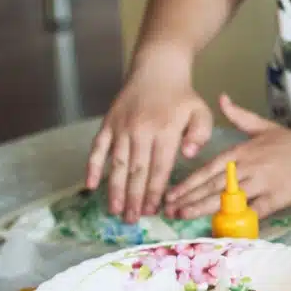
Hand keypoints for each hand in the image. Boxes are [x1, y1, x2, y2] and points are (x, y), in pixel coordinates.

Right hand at [85, 65, 212, 222]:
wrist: (157, 69)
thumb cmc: (182, 96)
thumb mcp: (201, 112)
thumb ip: (200, 134)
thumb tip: (189, 155)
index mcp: (166, 131)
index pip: (160, 167)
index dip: (155, 191)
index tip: (153, 211)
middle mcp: (141, 131)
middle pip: (137, 171)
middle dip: (134, 198)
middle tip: (132, 220)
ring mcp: (122, 128)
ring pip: (117, 164)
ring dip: (115, 189)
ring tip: (114, 210)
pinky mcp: (108, 124)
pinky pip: (97, 148)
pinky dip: (92, 166)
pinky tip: (90, 185)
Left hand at [163, 95, 290, 219]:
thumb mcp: (263, 126)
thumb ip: (239, 116)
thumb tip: (221, 98)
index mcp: (244, 151)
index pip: (209, 169)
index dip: (188, 182)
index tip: (171, 193)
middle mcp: (249, 167)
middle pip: (213, 185)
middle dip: (188, 199)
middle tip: (168, 210)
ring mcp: (262, 183)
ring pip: (227, 199)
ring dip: (203, 209)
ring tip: (184, 217)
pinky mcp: (276, 199)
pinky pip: (252, 213)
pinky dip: (237, 221)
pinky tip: (220, 228)